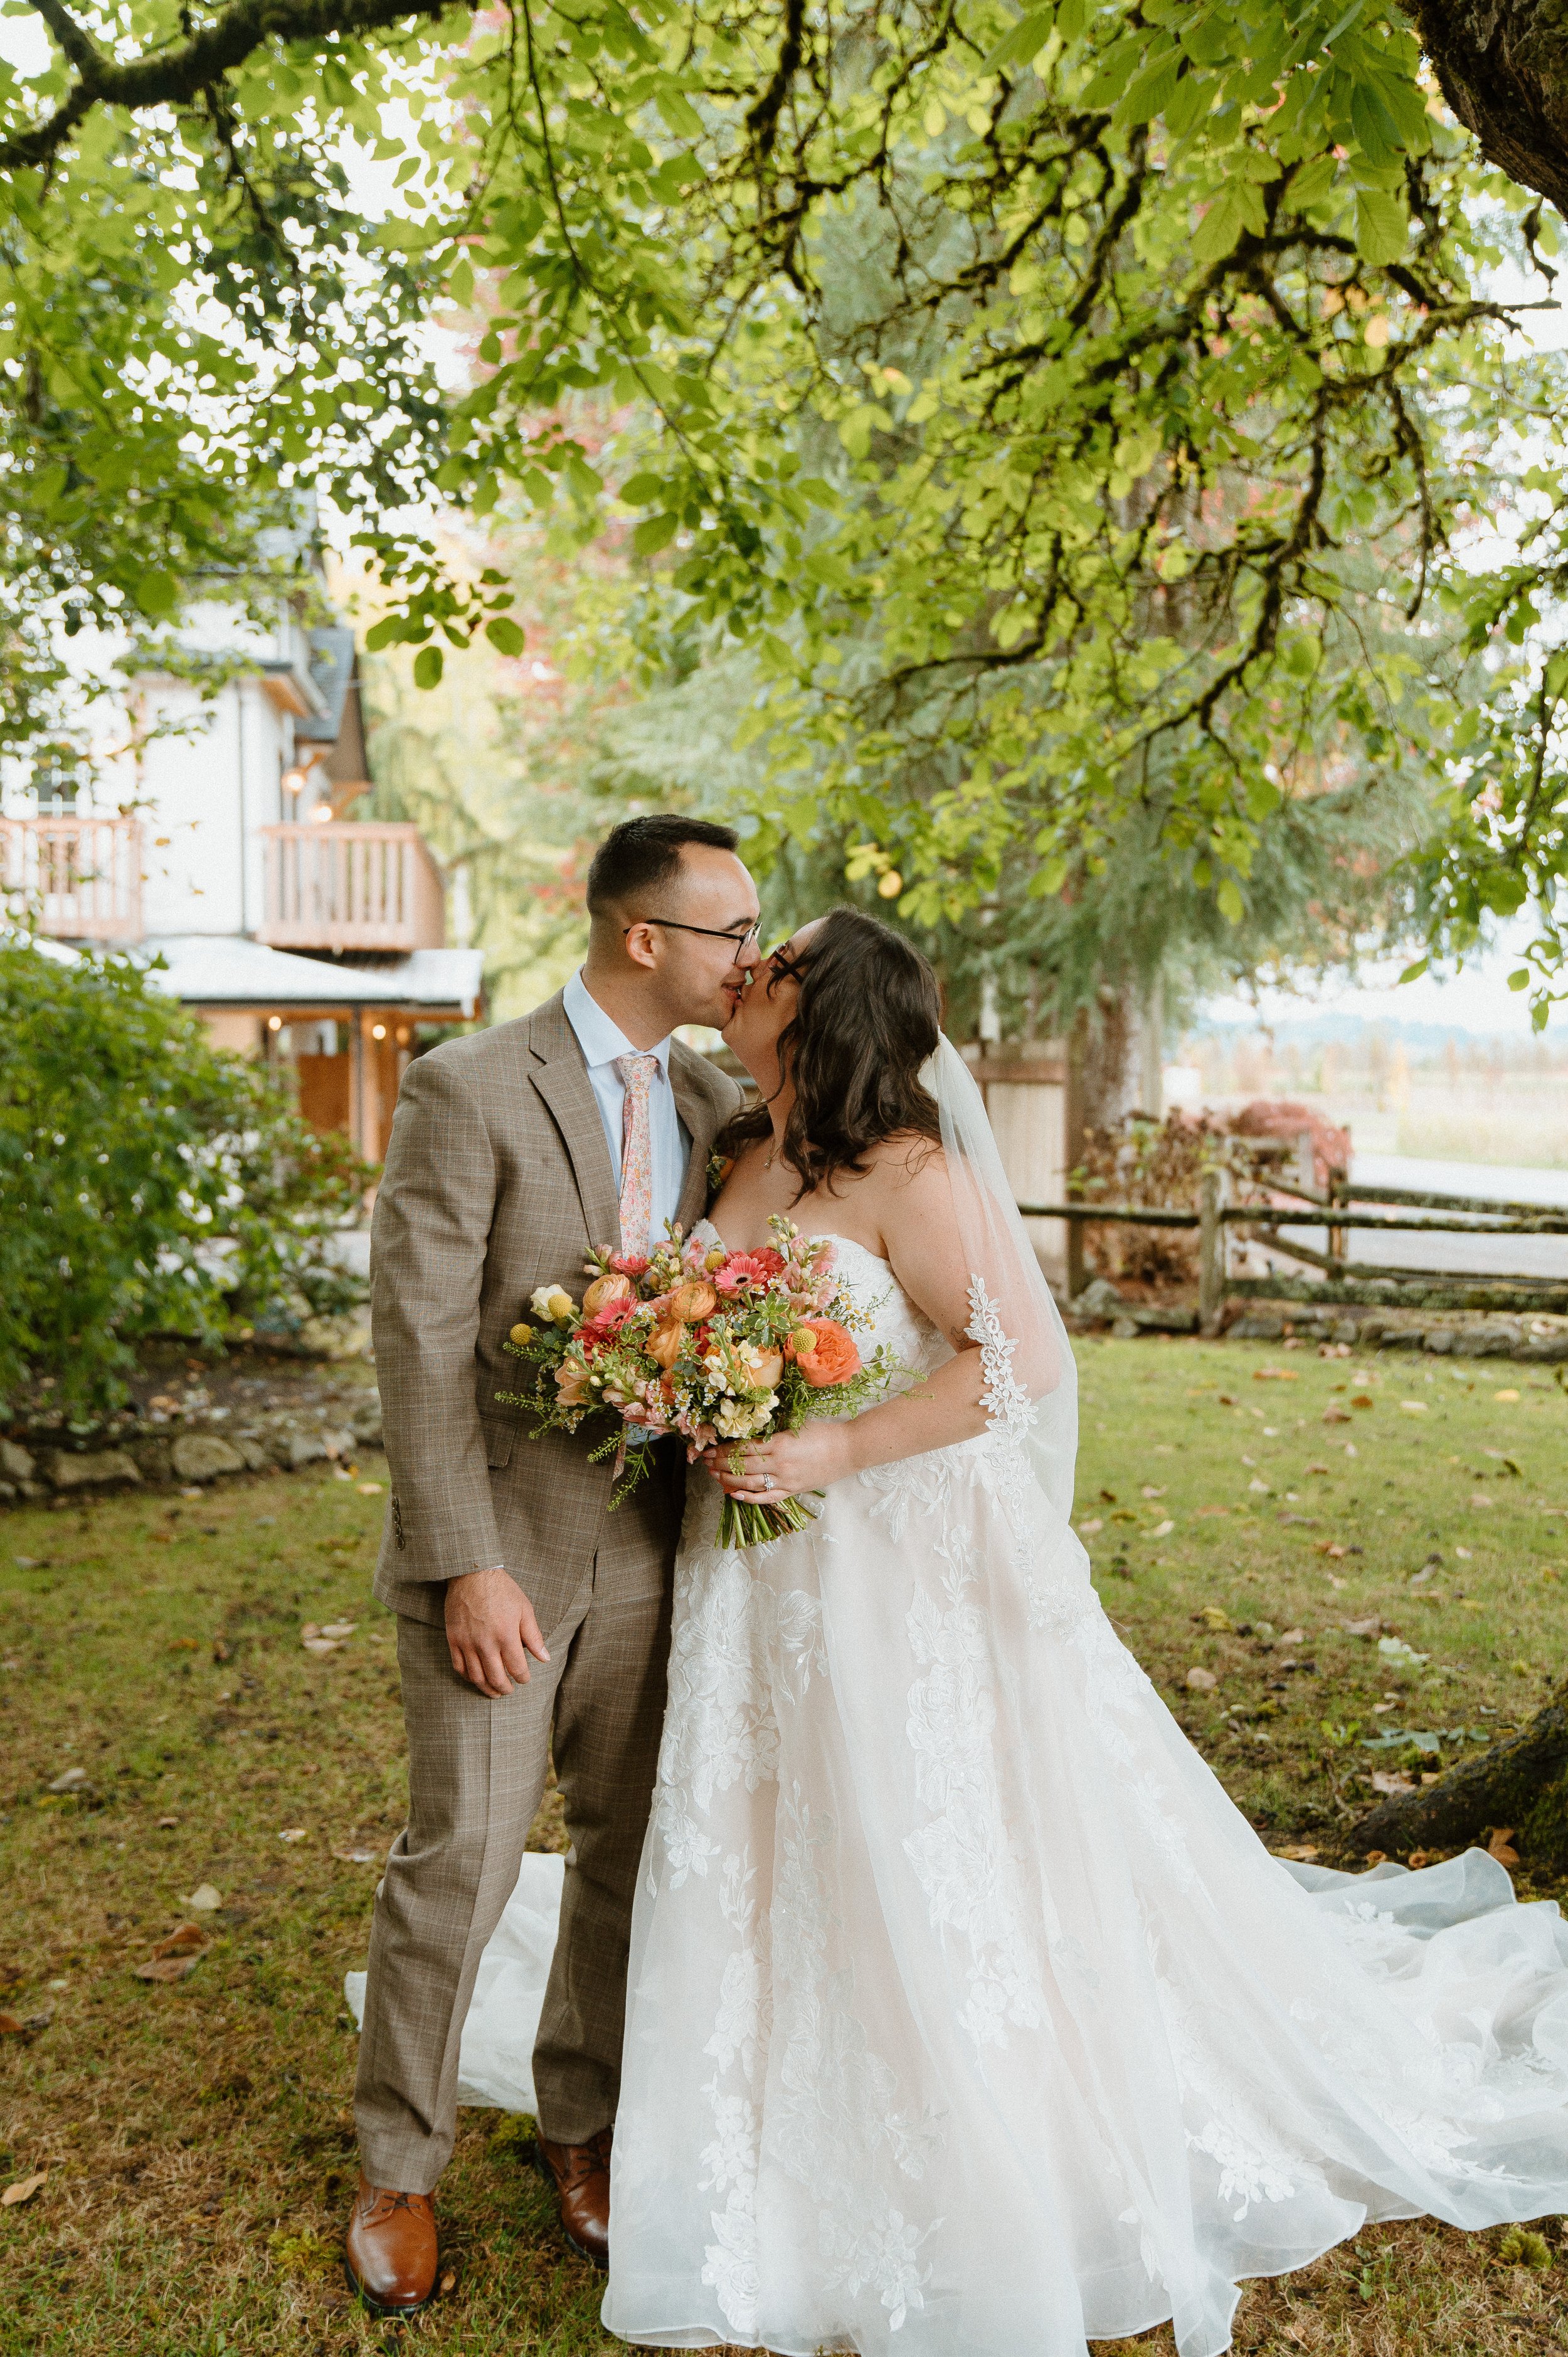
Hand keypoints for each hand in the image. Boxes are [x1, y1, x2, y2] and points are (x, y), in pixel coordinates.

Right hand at [444, 1567, 550, 1697]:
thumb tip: (545, 1659)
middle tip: (509, 1691)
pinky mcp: (453, 1639)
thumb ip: (534, 1637)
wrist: (472, 1574)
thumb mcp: (524, 1609)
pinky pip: (458, 1666)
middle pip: (496, 1677)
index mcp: (506, 1635)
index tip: (525, 1679)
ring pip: (476, 1676)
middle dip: (505, 1688)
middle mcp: (486, 1643)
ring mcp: (467, 1642)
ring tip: (494, 1691)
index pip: (516, 1668)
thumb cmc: (502, 1590)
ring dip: (486, 1688)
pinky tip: (475, 1678)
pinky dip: (467, 1677)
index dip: (523, 1678)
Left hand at [700, 1423, 851, 1505]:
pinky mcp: (793, 1490)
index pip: (743, 1448)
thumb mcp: (795, 1426)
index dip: (723, 1449)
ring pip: (750, 1483)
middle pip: (742, 1466)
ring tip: (714, 1476)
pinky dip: (749, 1498)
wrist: (848, 1450)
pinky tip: (734, 1494)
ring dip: (729, 1480)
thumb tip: (748, 1433)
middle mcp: (779, 1463)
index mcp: (779, 1443)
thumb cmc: (823, 1433)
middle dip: (720, 1464)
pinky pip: (767, 1497)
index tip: (710, 1448)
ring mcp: (786, 1480)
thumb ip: (772, 1432)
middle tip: (705, 1462)